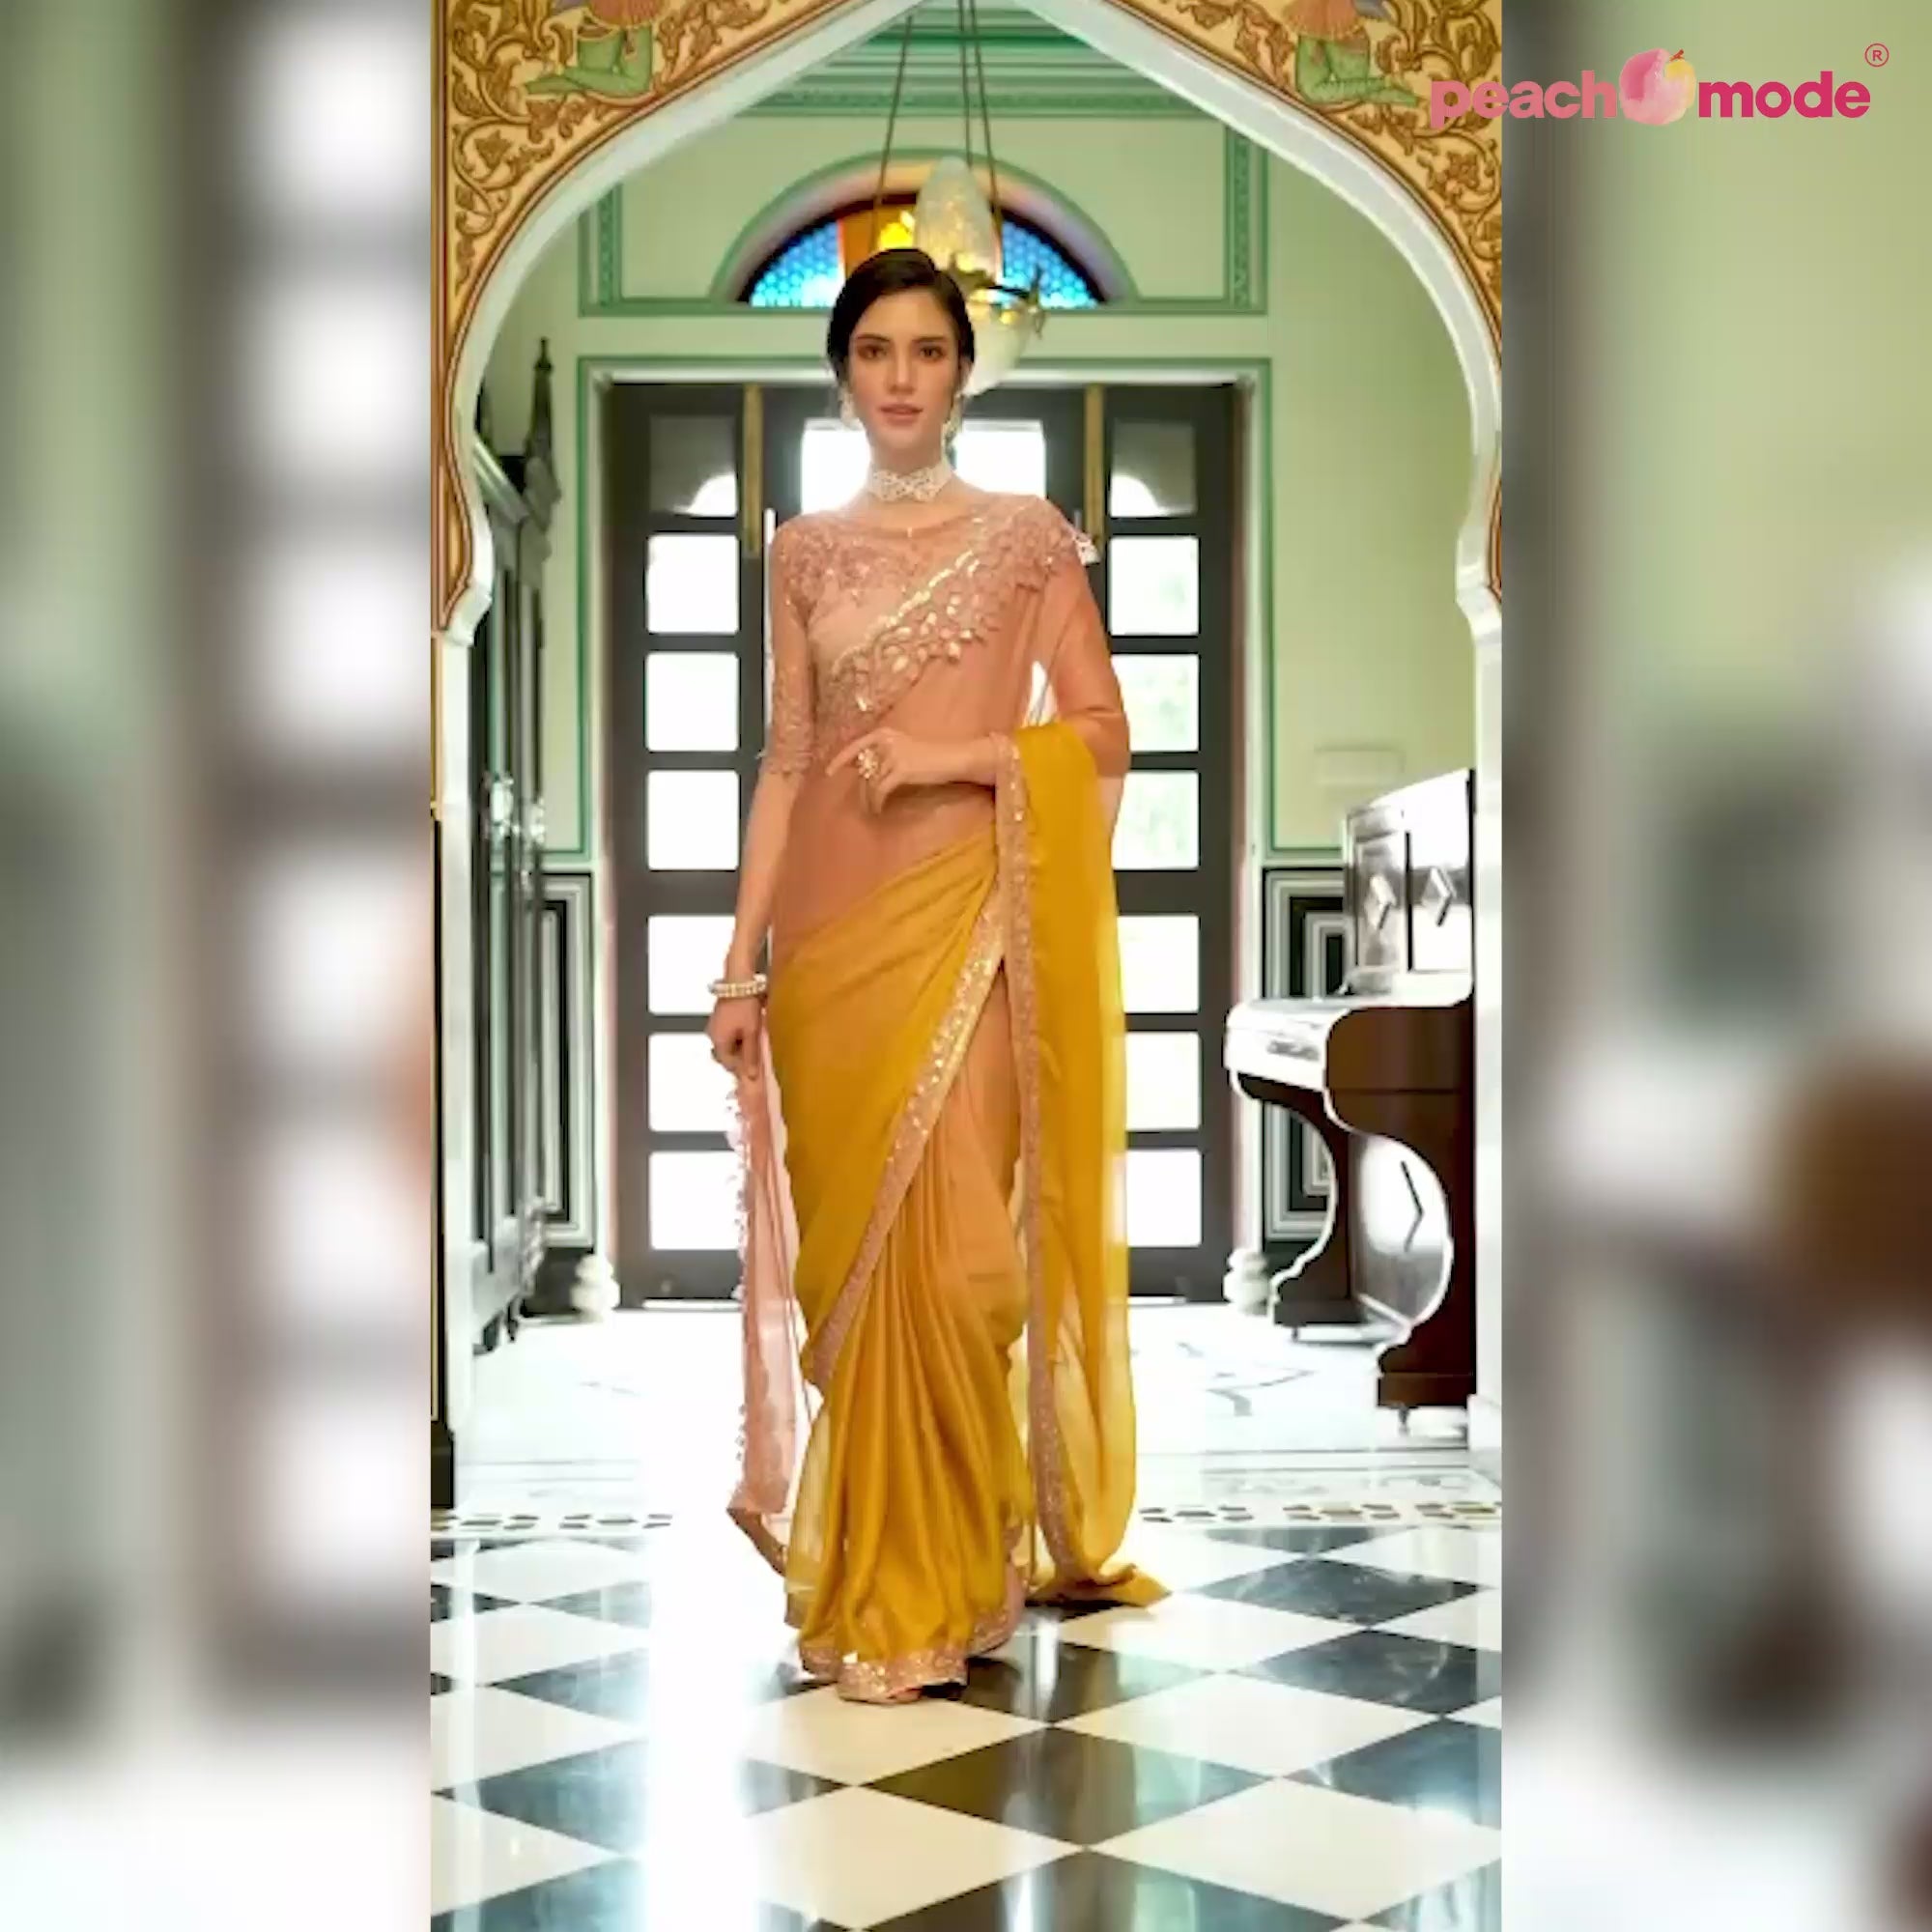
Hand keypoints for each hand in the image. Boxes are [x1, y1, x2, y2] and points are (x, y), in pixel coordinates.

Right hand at [708, 994, 763, 1081]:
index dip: (743, 1068)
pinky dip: (738, 1034)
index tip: (756, 1066)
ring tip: (755, 1038)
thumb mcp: (751, 1033)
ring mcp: (715, 1025)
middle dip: (741, 1056)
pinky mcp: (720, 1016)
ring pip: (728, 1043)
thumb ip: (750, 1055)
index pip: (728, 1065)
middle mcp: (713, 1035)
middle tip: (757, 1052)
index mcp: (719, 1042)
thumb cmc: (745, 1005)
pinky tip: (750, 1029)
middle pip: (727, 1054)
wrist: (740, 980)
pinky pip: (728, 1032)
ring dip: (740, 1044)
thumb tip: (750, 1076)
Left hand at [825, 727, 957, 811]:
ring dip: (869, 799)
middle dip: (860, 788)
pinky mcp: (901, 770)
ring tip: (871, 810)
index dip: (840, 760)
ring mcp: (893, 755)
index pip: (855, 746)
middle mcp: (886, 741)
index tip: (828, 772)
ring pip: (871, 781)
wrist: (952, 758)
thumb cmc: (929, 756)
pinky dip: (877, 802)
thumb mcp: (902, 749)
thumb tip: (859, 767)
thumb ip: (881, 754)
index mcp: (883, 734)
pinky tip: (879, 810)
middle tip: (861, 804)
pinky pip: (880, 790)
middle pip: (863, 768)